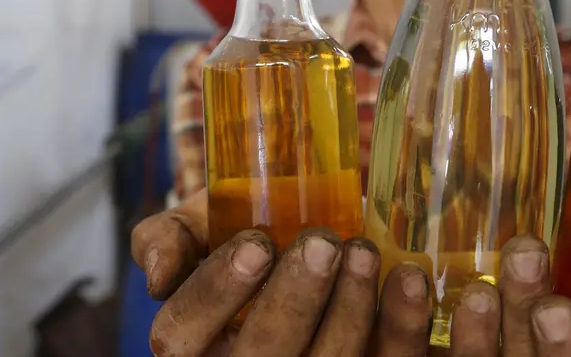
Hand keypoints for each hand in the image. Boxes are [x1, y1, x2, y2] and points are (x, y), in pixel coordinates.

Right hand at [130, 190, 433, 355]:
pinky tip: (413, 282)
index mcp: (191, 343)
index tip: (255, 246)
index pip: (184, 332)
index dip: (218, 292)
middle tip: (323, 242)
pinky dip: (407, 327)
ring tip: (365, 252)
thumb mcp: (199, 227)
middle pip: (263, 356)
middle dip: (295, 300)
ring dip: (351, 312)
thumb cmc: (245, 235)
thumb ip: (169, 238)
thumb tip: (157, 274)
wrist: (303, 242)